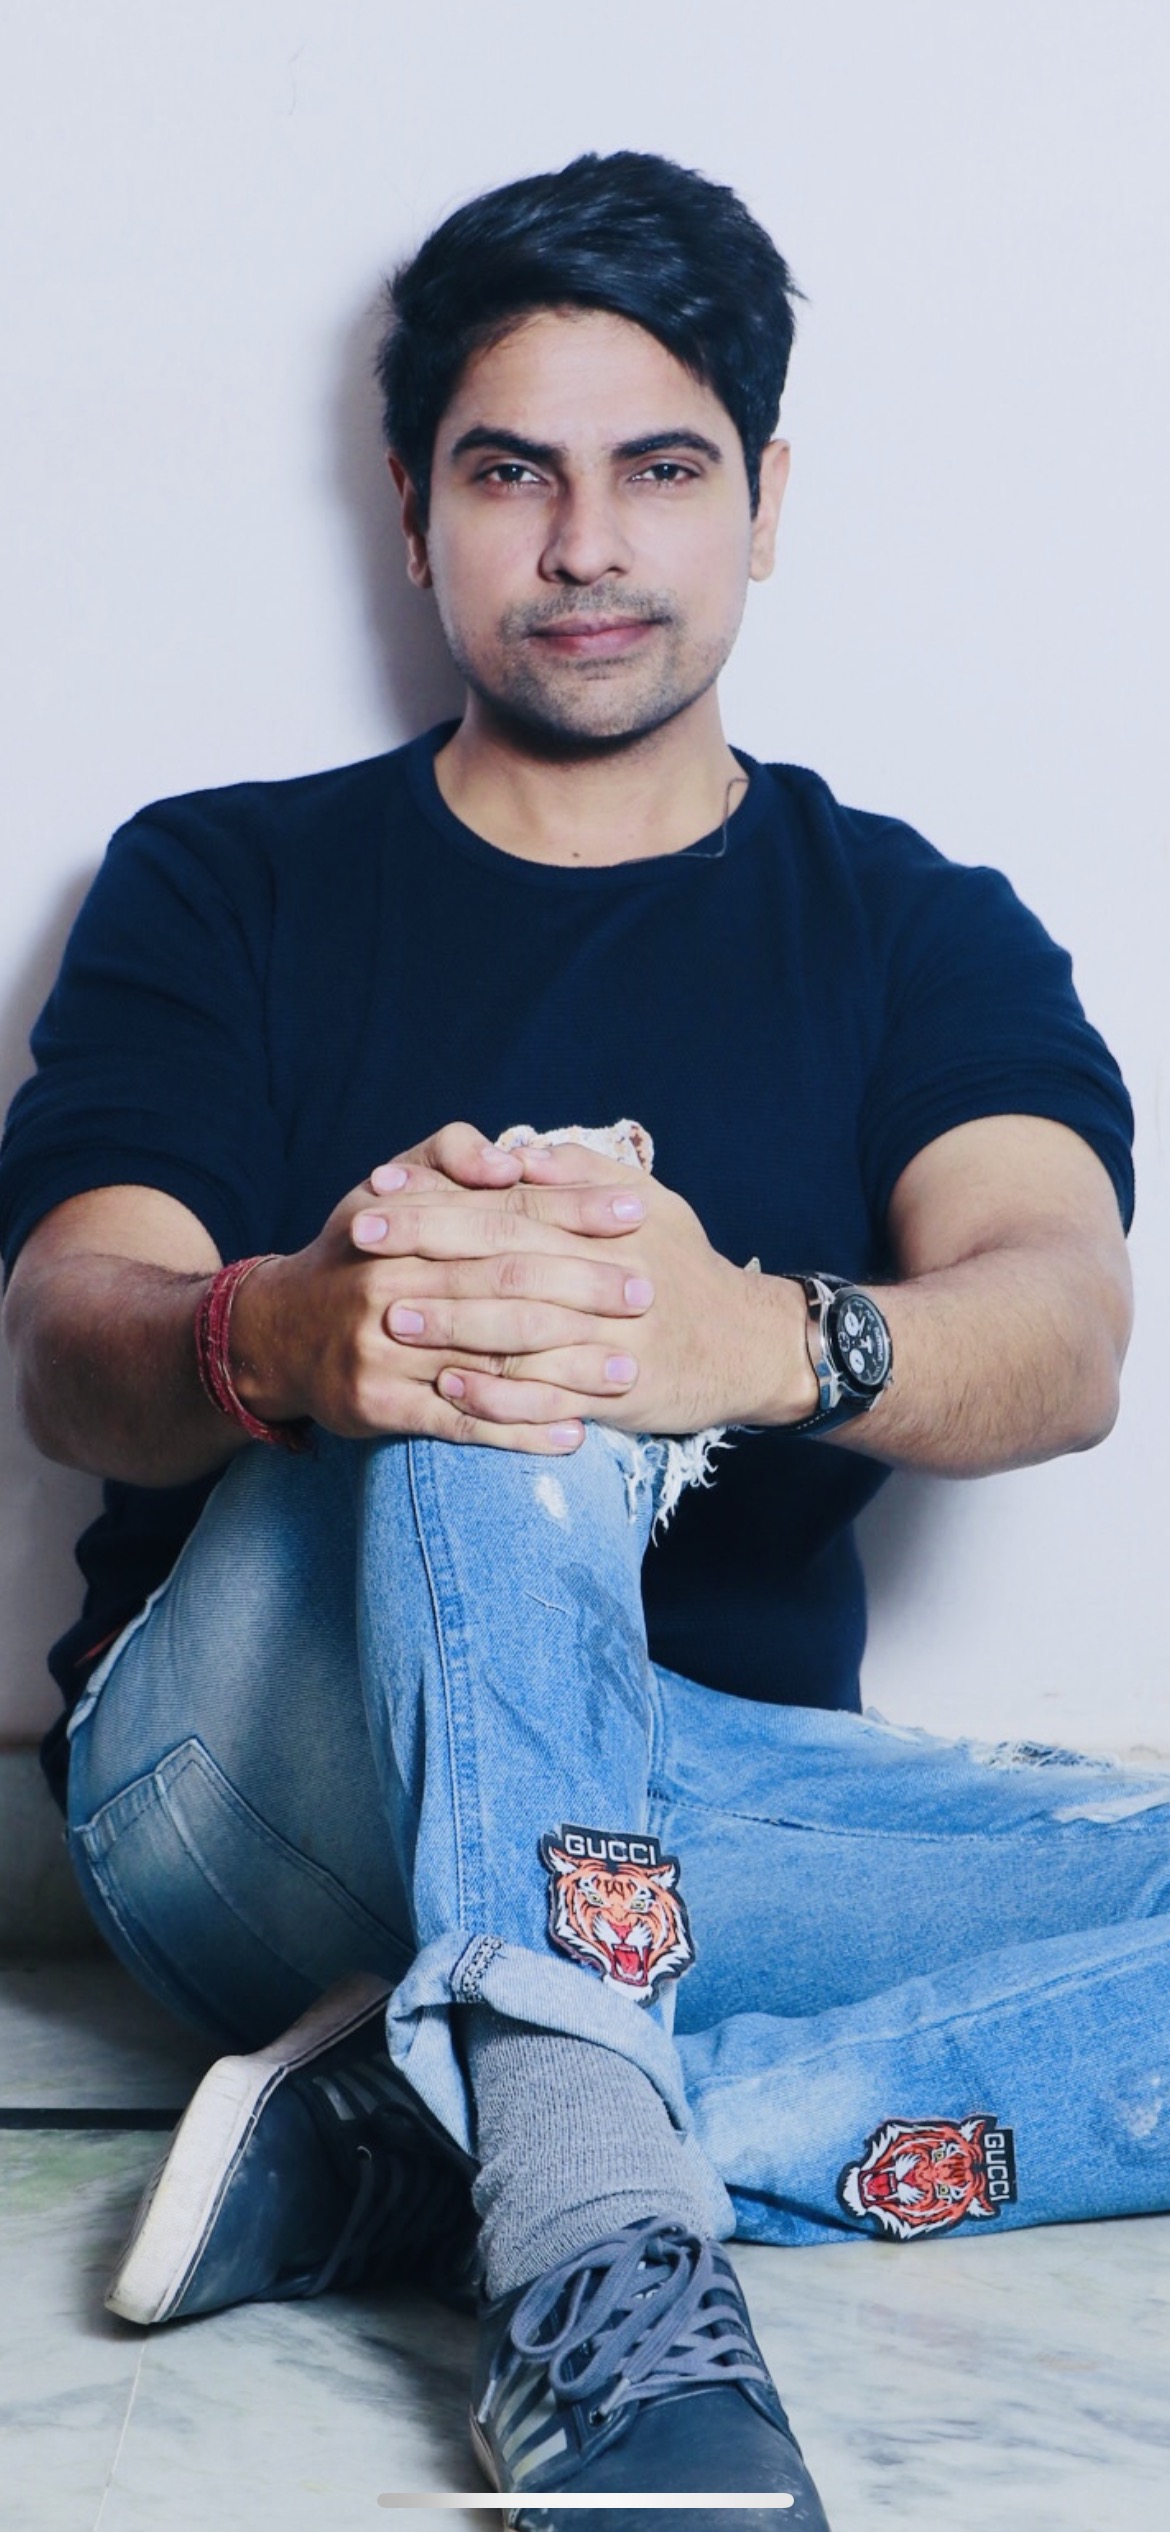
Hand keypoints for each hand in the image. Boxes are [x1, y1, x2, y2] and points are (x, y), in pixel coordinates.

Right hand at [228, 1123, 655, 1449]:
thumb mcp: (387, 1187)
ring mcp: (382, 1349)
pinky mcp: (378, 1406)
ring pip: (488, 1357)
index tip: (635, 1211)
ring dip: (565, 1368)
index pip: (502, 1211)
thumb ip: (448, 1154)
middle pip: (504, 1283)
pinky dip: (519, 1432)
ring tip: (628, 1371)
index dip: (571, 1208)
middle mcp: (391, 1283)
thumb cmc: (357, 1254)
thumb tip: (509, 1158)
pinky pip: (460, 1423)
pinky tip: (573, 1434)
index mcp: (402, 1224)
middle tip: (646, 1292)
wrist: (278, 1333)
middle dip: (582, 1287)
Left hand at [379, 1138, 817, 1436]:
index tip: (377, 1192)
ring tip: (387, 1318)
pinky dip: (497, 1393)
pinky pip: (548, 1396)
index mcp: (602, 1223)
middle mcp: (604, 1276)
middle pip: (502, 1259)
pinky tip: (447, 1389)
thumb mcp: (646, 1201)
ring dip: (450, 1324)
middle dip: (425, 1251)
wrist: (751, 1345)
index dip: (438, 1197)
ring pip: (519, 1329)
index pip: (506, 1204)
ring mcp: (610, 1338)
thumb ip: (579, 1173)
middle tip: (359, 1246)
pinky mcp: (618, 1394)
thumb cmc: (685, 1266)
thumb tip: (516, 1151)